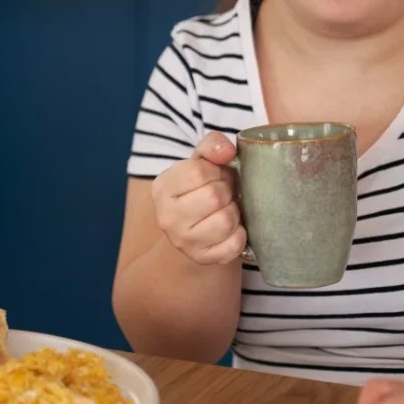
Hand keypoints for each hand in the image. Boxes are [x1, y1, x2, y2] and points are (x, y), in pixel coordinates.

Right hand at [151, 132, 245, 265]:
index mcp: (162, 188)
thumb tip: (227, 151)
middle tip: (225, 193)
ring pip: (226, 221)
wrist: (195, 229)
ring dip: (234, 212)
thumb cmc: (201, 189)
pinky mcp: (203, 259)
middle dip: (227, 191)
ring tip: (227, 209)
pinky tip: (231, 228)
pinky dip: (240, 233)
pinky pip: (234, 243)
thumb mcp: (201, 161)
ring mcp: (183, 242)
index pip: (199, 172)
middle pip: (215, 197)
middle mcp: (167, 217)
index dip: (217, 171)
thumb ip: (212, 145)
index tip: (216, 176)